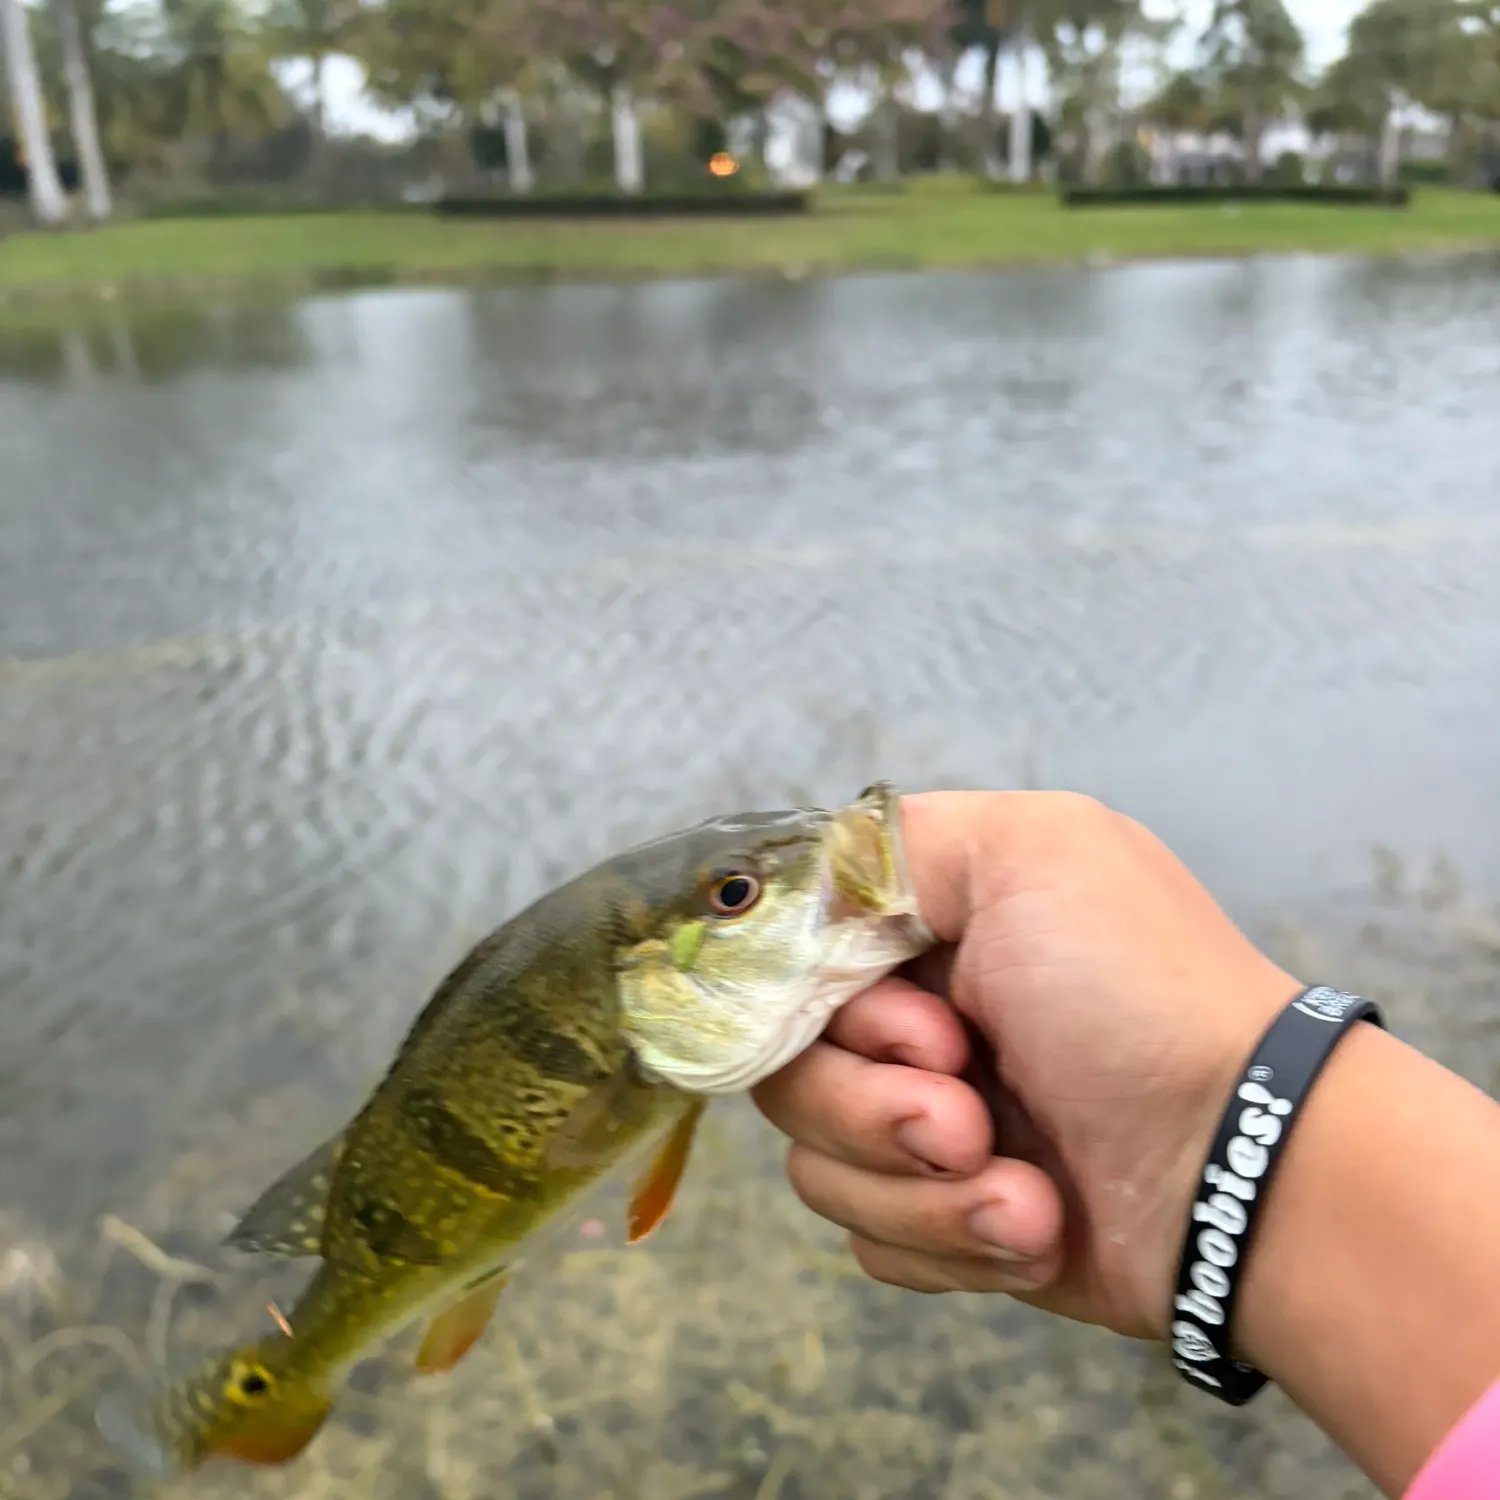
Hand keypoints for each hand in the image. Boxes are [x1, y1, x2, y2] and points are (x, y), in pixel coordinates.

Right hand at [753, 791, 1299, 1340]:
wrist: (1244, 1172)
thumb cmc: (1139, 995)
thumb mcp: (1027, 851)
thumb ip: (887, 846)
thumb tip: (786, 899)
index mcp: (926, 924)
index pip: (790, 958)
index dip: (829, 1006)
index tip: (930, 1028)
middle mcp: (917, 1015)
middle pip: (788, 1069)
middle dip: (877, 1107)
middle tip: (970, 1114)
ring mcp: (927, 1123)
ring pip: (818, 1164)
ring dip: (923, 1188)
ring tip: (1026, 1192)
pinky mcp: (945, 1218)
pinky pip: (869, 1239)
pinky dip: (948, 1240)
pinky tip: (1034, 1223)